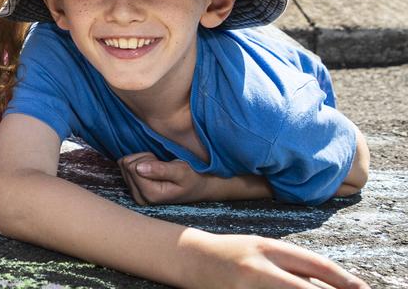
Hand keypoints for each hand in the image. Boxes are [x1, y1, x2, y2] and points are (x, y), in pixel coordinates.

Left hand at [118, 152, 208, 204]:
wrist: (197, 187)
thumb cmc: (191, 178)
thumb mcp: (181, 172)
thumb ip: (161, 170)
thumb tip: (138, 168)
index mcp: (150, 195)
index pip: (133, 167)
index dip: (148, 159)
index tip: (162, 165)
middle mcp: (140, 198)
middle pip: (127, 165)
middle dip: (144, 159)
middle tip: (161, 167)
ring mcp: (135, 194)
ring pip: (124, 165)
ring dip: (142, 161)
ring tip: (159, 169)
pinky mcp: (132, 188)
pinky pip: (124, 166)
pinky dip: (138, 162)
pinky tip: (151, 170)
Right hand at [195, 233, 367, 288]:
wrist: (189, 258)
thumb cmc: (232, 252)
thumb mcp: (265, 249)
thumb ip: (295, 265)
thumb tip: (334, 283)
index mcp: (269, 248)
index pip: (315, 264)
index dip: (343, 280)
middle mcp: (259, 269)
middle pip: (305, 288)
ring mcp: (247, 288)